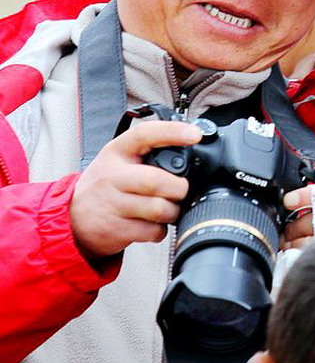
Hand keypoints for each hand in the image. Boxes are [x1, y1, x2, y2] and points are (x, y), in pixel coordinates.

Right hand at [69, 120, 202, 259]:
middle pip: (155, 180)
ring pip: (158, 208)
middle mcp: (112, 176)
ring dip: (172, 211)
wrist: (73, 219)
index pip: (144, 134)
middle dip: (178, 188)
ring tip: (167, 208)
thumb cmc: (105, 186)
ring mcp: (112, 204)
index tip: (194, 134)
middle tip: (181, 190)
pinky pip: (152, 231)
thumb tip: (190, 145)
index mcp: (116, 152)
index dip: (172, 132)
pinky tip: (153, 224)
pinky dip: (160, 230)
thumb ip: (148, 152)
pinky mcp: (115, 229)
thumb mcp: (118, 160)